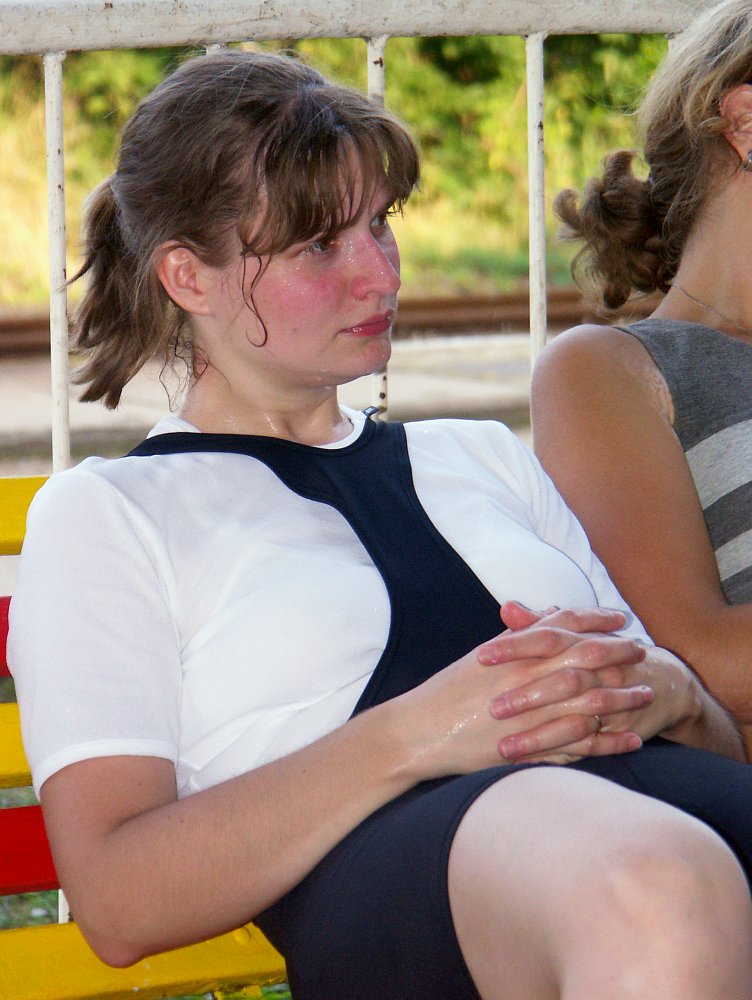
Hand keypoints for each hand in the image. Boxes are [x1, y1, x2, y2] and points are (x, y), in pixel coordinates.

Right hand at [394, 607, 650, 779]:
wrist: (418, 732)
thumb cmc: (445, 693)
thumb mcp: (482, 657)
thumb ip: (518, 636)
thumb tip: (548, 615)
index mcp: (514, 653)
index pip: (565, 628)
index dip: (596, 621)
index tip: (620, 619)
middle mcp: (527, 679)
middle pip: (586, 660)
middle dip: (618, 654)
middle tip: (643, 652)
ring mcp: (531, 715)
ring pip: (589, 701)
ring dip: (622, 697)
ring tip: (646, 694)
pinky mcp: (531, 747)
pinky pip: (579, 744)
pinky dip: (608, 742)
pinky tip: (630, 740)